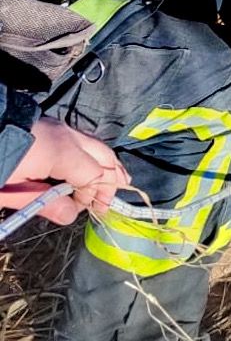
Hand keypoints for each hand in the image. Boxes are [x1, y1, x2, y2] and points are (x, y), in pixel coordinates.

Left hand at [0, 119, 129, 224]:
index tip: (85, 211)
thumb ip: (43, 203)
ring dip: (105, 165)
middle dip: (110, 179)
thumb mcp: (10, 191)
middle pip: (104, 156)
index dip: (94, 196)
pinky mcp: (52, 125)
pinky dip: (92, 155)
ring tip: (108, 183)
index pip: (94, 176)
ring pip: (97, 145)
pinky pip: (83, 140)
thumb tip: (71, 215)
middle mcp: (69, 137)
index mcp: (61, 154)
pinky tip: (87, 168)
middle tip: (106, 201)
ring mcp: (61, 127)